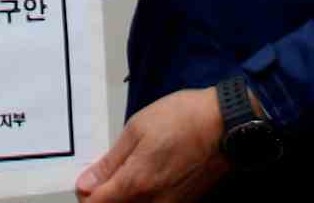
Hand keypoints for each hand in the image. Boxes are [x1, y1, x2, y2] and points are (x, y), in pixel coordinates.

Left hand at [75, 88, 228, 201]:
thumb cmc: (183, 119)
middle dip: (107, 197)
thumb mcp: (137, 129)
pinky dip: (146, 198)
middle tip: (108, 176)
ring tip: (132, 173)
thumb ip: (110, 163)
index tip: (91, 179)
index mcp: (135, 184)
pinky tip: (150, 176)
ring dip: (127, 198)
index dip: (87, 193)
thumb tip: (86, 184)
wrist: (226, 124)